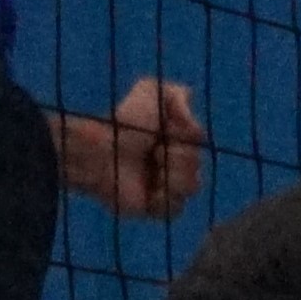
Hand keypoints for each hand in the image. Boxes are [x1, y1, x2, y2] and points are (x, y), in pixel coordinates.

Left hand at [59, 77, 205, 219]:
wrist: (100, 153)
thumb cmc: (125, 122)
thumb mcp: (150, 90)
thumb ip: (179, 95)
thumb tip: (194, 126)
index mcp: (174, 136)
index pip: (200, 141)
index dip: (187, 138)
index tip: (169, 133)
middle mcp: (173, 160)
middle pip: (198, 164)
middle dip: (179, 157)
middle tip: (155, 153)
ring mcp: (165, 185)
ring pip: (192, 187)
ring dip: (174, 177)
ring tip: (154, 173)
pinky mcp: (154, 207)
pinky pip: (176, 209)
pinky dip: (166, 199)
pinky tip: (151, 191)